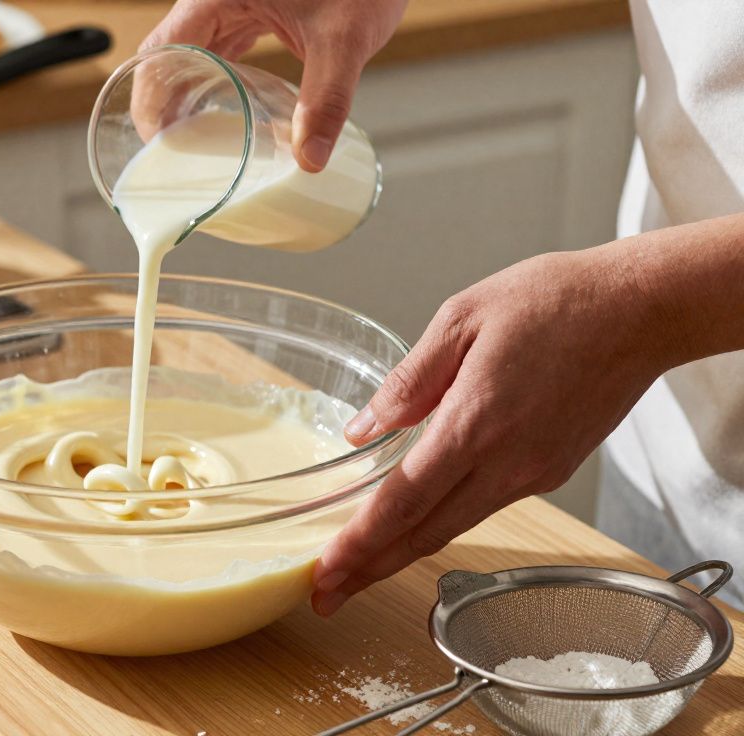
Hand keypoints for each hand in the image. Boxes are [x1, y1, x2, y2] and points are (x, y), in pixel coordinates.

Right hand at [142, 0, 406, 170]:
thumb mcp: (344, 38)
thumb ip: (326, 99)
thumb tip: (310, 158)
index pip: (161, 51)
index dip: (150, 98)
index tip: (157, 140)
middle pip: (168, 55)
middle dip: (164, 103)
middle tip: (172, 151)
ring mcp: (232, 3)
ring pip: (191, 53)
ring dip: (186, 94)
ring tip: (190, 140)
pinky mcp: (251, 8)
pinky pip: (219, 47)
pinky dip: (214, 80)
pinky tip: (222, 109)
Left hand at [310, 247, 674, 616]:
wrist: (641, 311)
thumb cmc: (554, 301)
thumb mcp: (461, 318)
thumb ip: (408, 380)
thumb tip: (362, 428)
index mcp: (474, 422)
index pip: (403, 502)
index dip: (360, 544)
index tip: (325, 573)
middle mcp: (506, 462)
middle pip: (425, 534)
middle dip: (370, 570)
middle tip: (326, 596)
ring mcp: (533, 473)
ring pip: (456, 525)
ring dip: (404, 551)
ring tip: (360, 567)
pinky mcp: (552, 472)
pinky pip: (486, 504)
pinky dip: (445, 521)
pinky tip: (418, 519)